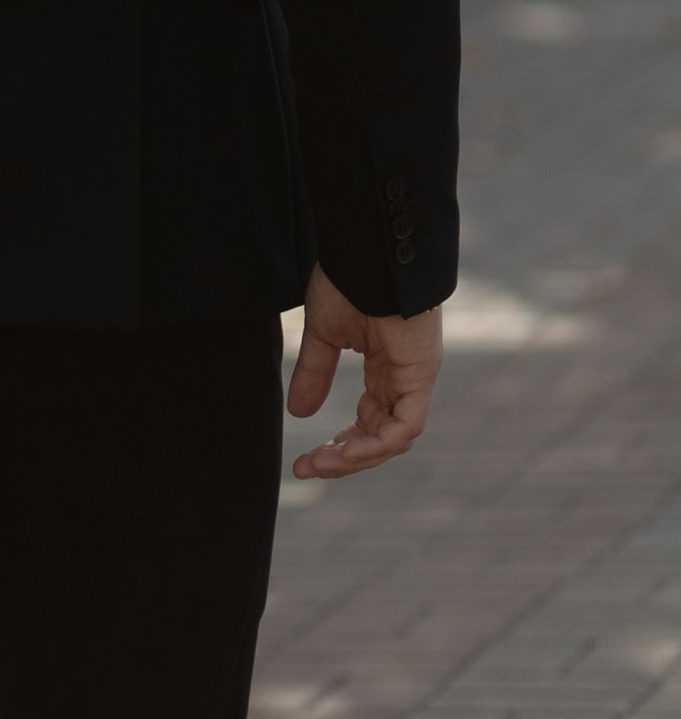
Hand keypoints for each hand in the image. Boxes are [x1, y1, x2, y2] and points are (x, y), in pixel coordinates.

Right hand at [286, 264, 442, 478]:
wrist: (369, 250)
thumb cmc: (349, 280)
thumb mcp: (324, 333)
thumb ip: (315, 372)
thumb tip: (298, 413)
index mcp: (386, 369)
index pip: (370, 422)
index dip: (341, 444)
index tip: (307, 459)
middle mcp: (403, 379)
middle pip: (380, 437)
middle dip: (344, 458)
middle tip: (307, 469)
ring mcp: (415, 379)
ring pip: (393, 439)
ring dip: (357, 456)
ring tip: (322, 463)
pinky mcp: (420, 376)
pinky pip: (404, 427)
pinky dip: (377, 443)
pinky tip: (345, 449)